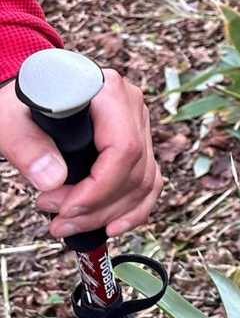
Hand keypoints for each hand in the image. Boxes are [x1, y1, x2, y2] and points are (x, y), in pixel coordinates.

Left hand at [0, 68, 162, 237]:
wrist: (33, 97)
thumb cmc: (22, 104)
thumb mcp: (10, 119)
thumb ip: (26, 145)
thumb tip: (53, 180)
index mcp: (107, 91)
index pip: (123, 147)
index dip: (99, 187)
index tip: (65, 208)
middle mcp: (130, 106)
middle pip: (134, 169)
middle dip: (97, 207)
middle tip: (58, 221)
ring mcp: (137, 126)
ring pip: (142, 182)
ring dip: (108, 213)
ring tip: (68, 224)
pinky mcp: (138, 144)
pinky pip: (148, 183)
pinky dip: (133, 210)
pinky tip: (112, 227)